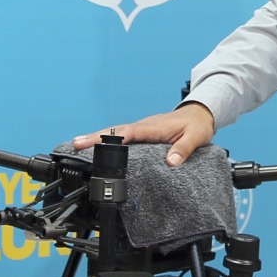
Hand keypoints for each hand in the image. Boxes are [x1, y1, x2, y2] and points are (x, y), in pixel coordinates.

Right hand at [71, 102, 215, 167]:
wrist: (200, 114)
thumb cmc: (197, 125)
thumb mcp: (195, 138)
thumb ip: (183, 150)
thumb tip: (171, 162)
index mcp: (154, 127)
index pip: (129, 132)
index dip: (111, 137)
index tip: (95, 141)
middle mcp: (144, 126)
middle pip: (115, 130)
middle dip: (95, 136)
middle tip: (76, 143)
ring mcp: (142, 129)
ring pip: (116, 132)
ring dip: (97, 137)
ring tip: (78, 145)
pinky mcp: (142, 133)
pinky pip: (122, 136)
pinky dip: (107, 139)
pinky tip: (97, 146)